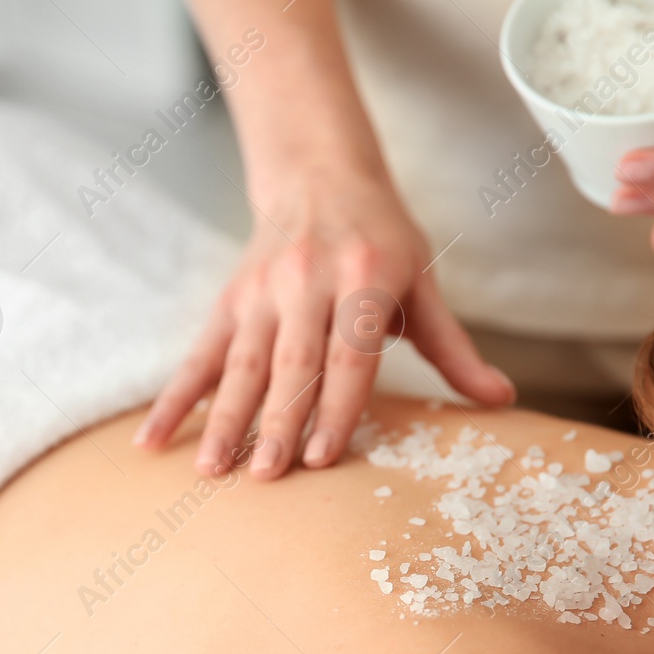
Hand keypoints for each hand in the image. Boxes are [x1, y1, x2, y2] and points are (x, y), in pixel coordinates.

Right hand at [134, 165, 514, 479]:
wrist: (319, 175)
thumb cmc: (382, 240)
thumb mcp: (424, 282)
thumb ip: (454, 348)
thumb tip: (501, 399)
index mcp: (365, 277)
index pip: (349, 354)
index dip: (335, 406)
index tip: (319, 456)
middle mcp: (308, 281)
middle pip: (290, 363)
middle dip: (275, 422)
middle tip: (264, 477)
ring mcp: (262, 291)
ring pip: (240, 363)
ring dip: (223, 419)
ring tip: (208, 470)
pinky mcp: (230, 301)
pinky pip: (198, 356)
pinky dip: (174, 399)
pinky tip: (152, 439)